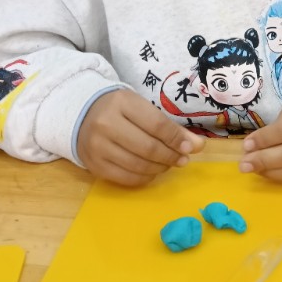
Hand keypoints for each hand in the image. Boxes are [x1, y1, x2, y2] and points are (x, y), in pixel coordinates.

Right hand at [77, 89, 204, 186]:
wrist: (83, 115)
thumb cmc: (120, 110)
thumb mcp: (143, 108)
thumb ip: (170, 126)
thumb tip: (198, 145)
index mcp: (122, 103)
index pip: (157, 125)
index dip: (177, 139)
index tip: (191, 147)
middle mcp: (106, 124)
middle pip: (148, 147)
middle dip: (171, 156)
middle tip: (183, 159)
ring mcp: (98, 147)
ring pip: (138, 165)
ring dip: (160, 168)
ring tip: (169, 164)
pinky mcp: (94, 165)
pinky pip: (126, 178)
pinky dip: (145, 177)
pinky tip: (153, 171)